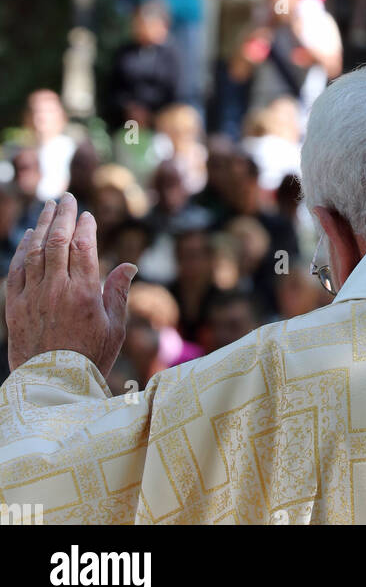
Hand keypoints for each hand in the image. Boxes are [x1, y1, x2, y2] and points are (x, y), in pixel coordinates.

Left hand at [6, 194, 136, 377]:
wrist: (53, 388)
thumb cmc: (90, 359)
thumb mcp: (114, 328)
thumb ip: (118, 292)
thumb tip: (129, 264)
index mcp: (84, 294)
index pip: (83, 246)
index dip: (85, 226)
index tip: (87, 215)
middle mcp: (56, 290)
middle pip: (58, 241)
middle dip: (63, 215)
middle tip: (66, 198)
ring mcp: (33, 298)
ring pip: (35, 251)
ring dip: (42, 226)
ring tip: (48, 208)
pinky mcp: (15, 308)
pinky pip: (17, 271)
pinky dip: (22, 250)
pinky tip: (29, 237)